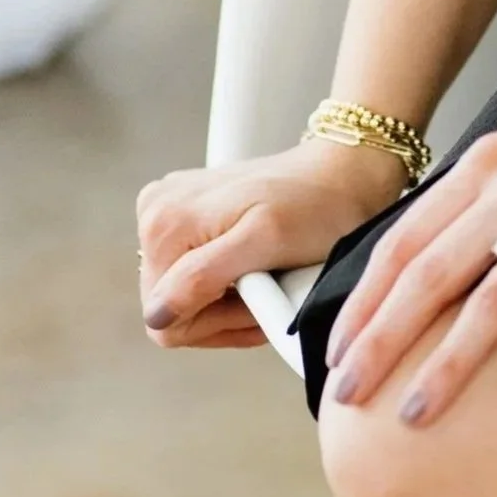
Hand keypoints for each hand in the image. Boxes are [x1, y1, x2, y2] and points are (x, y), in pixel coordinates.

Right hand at [136, 135, 410, 348]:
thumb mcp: (264, 242)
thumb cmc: (316, 205)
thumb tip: (155, 315)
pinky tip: (260, 271)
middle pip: (172, 313)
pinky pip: (194, 279)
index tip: (262, 300)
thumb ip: (202, 277)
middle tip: (271, 293)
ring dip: (230, 304)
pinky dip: (230, 286)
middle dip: (224, 315)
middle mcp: (154, 213)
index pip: (164, 322)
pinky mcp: (187, 218)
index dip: (218, 324)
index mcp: (163, 222)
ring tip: (271, 280)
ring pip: (184, 300)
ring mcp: (169, 213)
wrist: (342, 172)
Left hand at [321, 76, 496, 423]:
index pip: (407, 238)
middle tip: (348, 396)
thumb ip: (481, 190)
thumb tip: (423, 252)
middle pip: (433, 274)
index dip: (366, 298)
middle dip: (384, 340)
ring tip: (414, 414)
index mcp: (492, 159)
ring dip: (448, 364)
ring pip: (492, 301)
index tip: (338, 349)